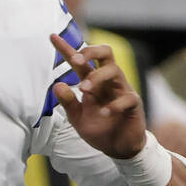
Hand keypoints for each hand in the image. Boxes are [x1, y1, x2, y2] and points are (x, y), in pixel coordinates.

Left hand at [50, 34, 146, 158]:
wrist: (118, 148)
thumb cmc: (98, 128)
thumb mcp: (77, 117)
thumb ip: (68, 101)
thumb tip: (56, 85)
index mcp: (92, 82)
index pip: (80, 61)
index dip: (66, 49)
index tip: (52, 37)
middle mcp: (108, 81)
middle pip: (105, 54)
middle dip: (90, 51)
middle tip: (76, 59)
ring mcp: (122, 91)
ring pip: (114, 70)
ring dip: (97, 78)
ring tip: (83, 89)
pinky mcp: (134, 104)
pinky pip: (127, 98)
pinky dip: (114, 105)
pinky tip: (104, 112)